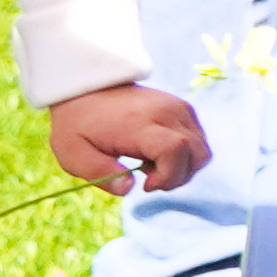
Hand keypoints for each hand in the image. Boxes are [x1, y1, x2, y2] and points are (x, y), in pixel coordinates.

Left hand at [46, 83, 208, 196]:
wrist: (86, 88)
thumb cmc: (77, 125)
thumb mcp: (74, 155)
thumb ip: (100, 174)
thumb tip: (129, 188)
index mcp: (139, 124)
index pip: (175, 150)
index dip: (167, 176)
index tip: (145, 184)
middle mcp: (167, 112)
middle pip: (197, 153)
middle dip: (178, 176)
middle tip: (148, 177)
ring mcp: (178, 107)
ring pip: (202, 148)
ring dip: (183, 165)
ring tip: (151, 164)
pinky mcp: (183, 107)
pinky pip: (197, 138)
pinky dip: (185, 154)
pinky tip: (157, 153)